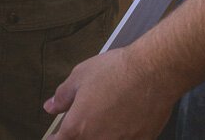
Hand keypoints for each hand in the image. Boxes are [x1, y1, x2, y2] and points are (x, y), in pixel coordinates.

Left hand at [44, 46, 175, 138]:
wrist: (153, 72)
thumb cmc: (116, 71)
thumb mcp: (80, 76)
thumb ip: (62, 96)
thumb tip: (50, 107)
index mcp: (78, 127)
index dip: (55, 139)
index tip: (55, 136)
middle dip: (77, 137)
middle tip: (81, 125)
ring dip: (98, 136)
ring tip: (104, 120)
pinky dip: (119, 135)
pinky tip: (122, 124)